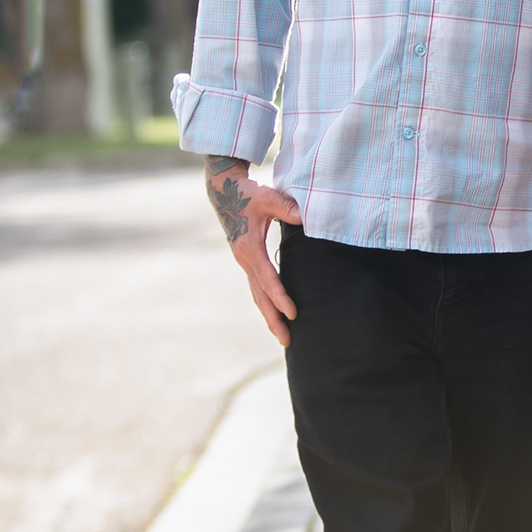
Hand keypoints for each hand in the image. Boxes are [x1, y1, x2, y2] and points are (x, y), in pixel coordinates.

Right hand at [205, 157, 303, 345]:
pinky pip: (257, 287)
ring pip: (257, 295)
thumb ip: (286, 207)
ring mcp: (244, 262)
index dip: (280, 297)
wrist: (224, 191)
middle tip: (288, 340)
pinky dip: (266, 303)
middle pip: (259, 296)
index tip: (293, 313)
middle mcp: (244, 260)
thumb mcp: (267, 197)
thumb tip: (306, 216)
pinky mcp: (247, 260)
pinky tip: (275, 313)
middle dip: (273, 319)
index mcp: (248, 248)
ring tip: (283, 336)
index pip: (267, 279)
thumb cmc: (248, 193)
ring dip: (269, 316)